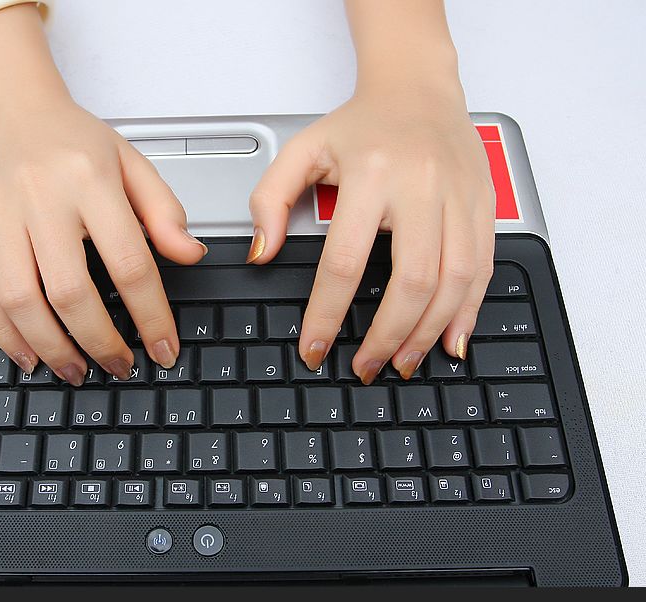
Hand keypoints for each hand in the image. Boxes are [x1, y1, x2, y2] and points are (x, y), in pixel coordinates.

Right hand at [0, 92, 206, 383]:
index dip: (150, 316)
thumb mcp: (133, 164)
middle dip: (99, 342)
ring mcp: (0, 217)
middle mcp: (41, 199)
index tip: (164, 349)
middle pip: (70, 291)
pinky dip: (6, 335)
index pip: (129, 263)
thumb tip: (191, 256)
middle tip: (119, 367)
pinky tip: (29, 355)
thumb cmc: (76, 142)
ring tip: (76, 371)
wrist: (14, 112)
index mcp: (90, 180)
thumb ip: (165, 212)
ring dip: (51, 348)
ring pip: (20, 301)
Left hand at [249, 80, 494, 382]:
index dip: (327, 314)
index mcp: (371, 173)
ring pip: (454, 281)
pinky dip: (468, 312)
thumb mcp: (302, 150)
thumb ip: (270, 200)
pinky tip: (450, 341)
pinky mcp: (484, 207)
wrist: (419, 88)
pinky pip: (483, 269)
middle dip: (387, 336)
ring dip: (429, 333)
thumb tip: (262, 254)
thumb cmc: (361, 124)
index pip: (345, 262)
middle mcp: (422, 185)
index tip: (315, 348)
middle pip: (411, 281)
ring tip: (402, 363)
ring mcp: (460, 197)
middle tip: (367, 368)